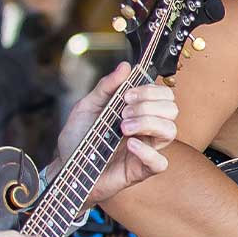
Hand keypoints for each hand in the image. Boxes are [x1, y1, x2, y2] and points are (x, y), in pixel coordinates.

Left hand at [70, 63, 179, 204]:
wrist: (65, 167)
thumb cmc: (78, 139)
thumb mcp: (87, 107)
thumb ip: (106, 87)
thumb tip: (126, 66)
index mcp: (138, 112)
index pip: (164, 95)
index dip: (150, 91)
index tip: (126, 96)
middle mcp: (147, 129)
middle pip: (172, 110)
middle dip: (148, 106)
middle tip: (123, 113)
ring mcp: (146, 149)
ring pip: (171, 131)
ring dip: (148, 123)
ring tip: (123, 128)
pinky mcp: (141, 170)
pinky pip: (160, 162)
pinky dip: (147, 152)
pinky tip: (129, 145)